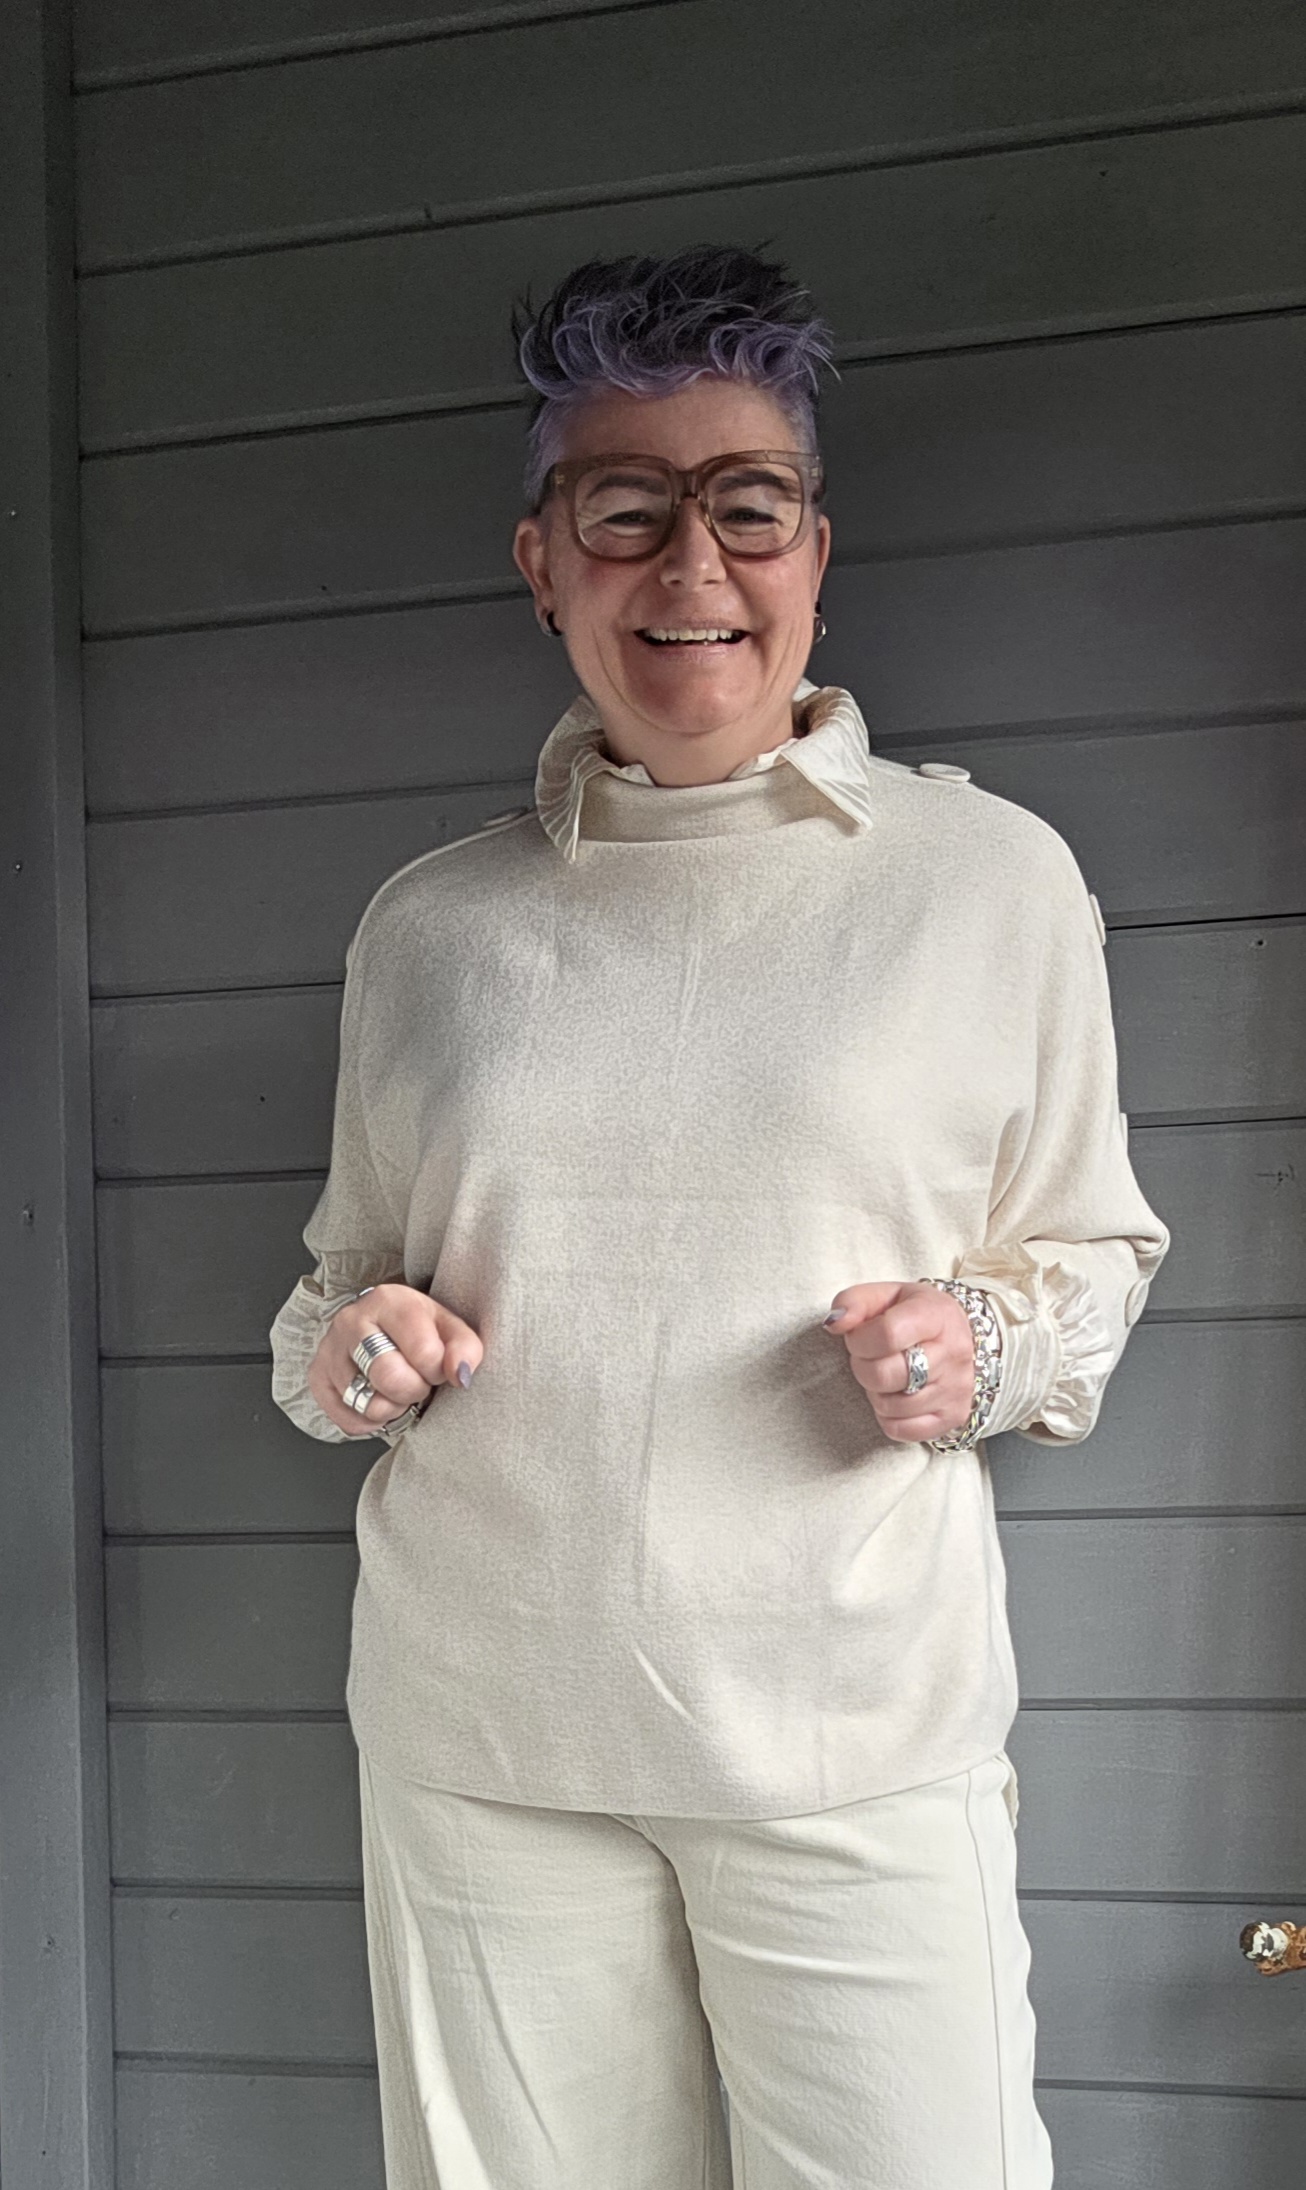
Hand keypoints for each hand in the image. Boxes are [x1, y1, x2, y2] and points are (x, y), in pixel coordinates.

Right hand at [307, 1282, 484, 1439]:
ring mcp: (329, 1349)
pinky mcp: (317, 1378)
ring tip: (396, 1390)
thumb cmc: (418, 1329)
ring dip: (392, 1408)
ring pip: (367, 1404)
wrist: (381, 1326)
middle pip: (389, 1378)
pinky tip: (377, 1399)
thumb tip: (461, 1375)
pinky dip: (369, 1421)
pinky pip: (347, 1420)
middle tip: (417, 1382)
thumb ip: (465, 1349)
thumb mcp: (449, 1328)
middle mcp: (351, 1321)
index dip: (438, 1371)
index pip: (424, 1353)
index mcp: (389, 1301)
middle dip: (413, 1390)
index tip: (436, 1366)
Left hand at [823, 1280, 975, 1442]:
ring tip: (884, 1374)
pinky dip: (888, 1417)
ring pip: (891, 1406)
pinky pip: (902, 1430)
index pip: (887, 1334)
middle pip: (885, 1375)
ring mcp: (956, 1388)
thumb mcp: (884, 1295)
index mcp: (936, 1315)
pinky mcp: (954, 1416)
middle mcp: (953, 1352)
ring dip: (875, 1392)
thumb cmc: (913, 1314)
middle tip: (868, 1358)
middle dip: (863, 1367)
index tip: (858, 1338)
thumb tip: (833, 1324)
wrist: (956, 1334)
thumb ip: (853, 1302)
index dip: (859, 1340)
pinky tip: (895, 1396)